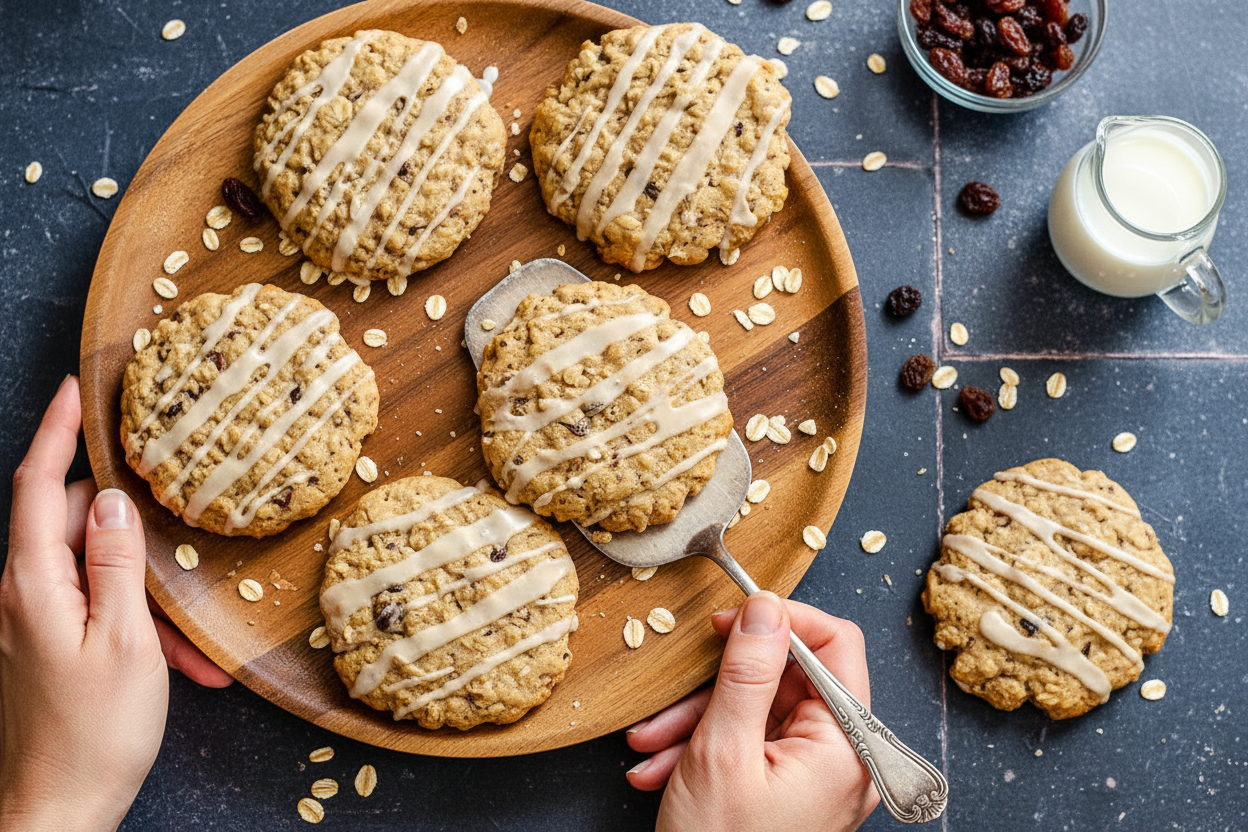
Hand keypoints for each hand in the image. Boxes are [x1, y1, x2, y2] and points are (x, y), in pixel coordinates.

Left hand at [0, 376, 230, 831]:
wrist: (57, 812)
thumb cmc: (94, 734)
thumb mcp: (124, 641)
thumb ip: (117, 563)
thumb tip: (115, 500)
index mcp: (32, 583)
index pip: (37, 485)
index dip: (56, 432)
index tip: (75, 389)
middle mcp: (22, 594)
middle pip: (75, 524)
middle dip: (133, 532)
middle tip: (184, 545)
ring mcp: (32, 620)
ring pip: (93, 569)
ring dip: (144, 592)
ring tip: (187, 644)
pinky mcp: (46, 644)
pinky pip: (94, 606)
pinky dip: (136, 622)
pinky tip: (175, 662)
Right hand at [625, 593, 878, 831]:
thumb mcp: (722, 751)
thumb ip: (747, 671)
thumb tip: (765, 607)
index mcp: (848, 745)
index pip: (837, 644)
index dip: (783, 622)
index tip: (733, 618)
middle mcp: (843, 759)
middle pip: (788, 680)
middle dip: (718, 685)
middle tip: (675, 690)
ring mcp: (816, 778)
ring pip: (758, 712)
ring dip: (696, 721)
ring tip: (649, 744)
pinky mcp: (789, 792)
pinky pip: (749, 746)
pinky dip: (703, 750)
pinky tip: (659, 769)